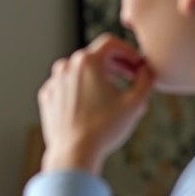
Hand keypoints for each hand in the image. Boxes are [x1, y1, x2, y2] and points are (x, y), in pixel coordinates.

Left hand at [39, 34, 153, 173]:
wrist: (73, 153)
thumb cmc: (105, 128)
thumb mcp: (136, 102)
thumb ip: (146, 79)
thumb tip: (147, 69)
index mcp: (87, 61)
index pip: (111, 43)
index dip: (129, 51)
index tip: (138, 64)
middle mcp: (66, 66)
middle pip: (95, 56)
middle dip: (116, 63)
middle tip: (131, 77)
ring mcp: (54, 81)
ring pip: (79, 71)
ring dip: (98, 76)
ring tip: (112, 92)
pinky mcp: (47, 96)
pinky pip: (67, 86)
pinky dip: (80, 90)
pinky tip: (92, 105)